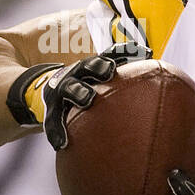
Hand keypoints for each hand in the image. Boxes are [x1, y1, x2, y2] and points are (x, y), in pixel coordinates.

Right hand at [5, 42, 145, 148]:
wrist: (42, 92)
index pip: (110, 55)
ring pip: (71, 90)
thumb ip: (124, 72)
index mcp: (92, 67)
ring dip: (80, 92)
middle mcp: (77, 75)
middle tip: (109, 70)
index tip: (142, 52)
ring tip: (87, 99)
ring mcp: (63, 91)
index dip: (123, 52)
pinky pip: (53, 122)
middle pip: (88, 67)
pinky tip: (62, 143)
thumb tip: (152, 59)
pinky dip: (57, 132)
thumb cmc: (85, 86)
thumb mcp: (99, 77)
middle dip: (99, 66)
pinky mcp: (51, 110)